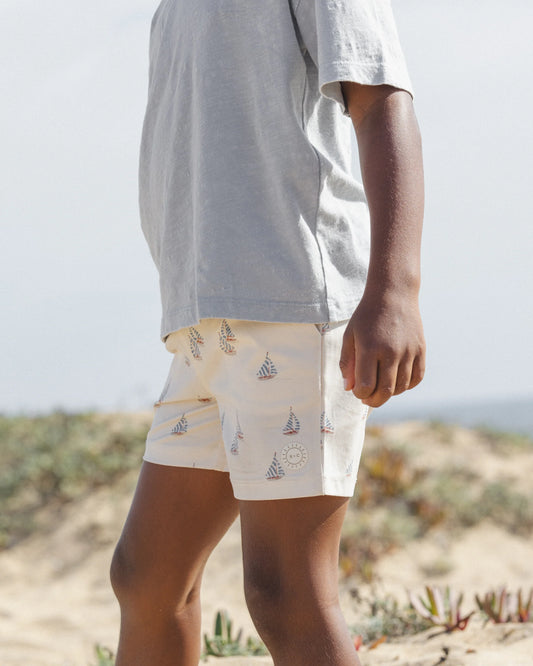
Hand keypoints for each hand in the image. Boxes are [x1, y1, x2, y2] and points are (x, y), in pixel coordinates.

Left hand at [339, 292, 425, 407]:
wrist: (393, 294)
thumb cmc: (367, 316)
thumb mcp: (350, 336)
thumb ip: (347, 363)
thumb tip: (350, 389)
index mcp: (369, 348)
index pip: (366, 386)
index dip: (360, 393)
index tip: (357, 390)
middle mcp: (391, 351)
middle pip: (385, 391)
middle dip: (374, 400)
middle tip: (368, 399)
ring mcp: (408, 351)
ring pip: (401, 387)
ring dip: (389, 393)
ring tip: (381, 386)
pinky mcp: (421, 349)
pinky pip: (416, 378)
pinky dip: (407, 385)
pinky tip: (397, 380)